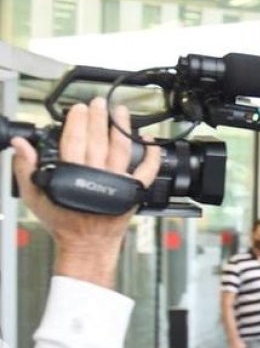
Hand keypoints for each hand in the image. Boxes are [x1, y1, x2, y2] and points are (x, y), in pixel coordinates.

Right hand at [11, 98, 159, 287]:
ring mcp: (118, 183)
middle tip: (99, 103)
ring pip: (122, 150)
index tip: (79, 109)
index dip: (77, 122)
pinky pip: (147, 171)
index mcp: (73, 175)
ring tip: (121, 112)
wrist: (86, 244)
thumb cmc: (62, 221)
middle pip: (99, 141)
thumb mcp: (35, 196)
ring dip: (122, 128)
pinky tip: (149, 140)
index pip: (74, 141)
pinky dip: (151, 155)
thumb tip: (20, 145)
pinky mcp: (133, 191)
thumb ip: (27, 168)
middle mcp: (97, 176)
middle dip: (99, 118)